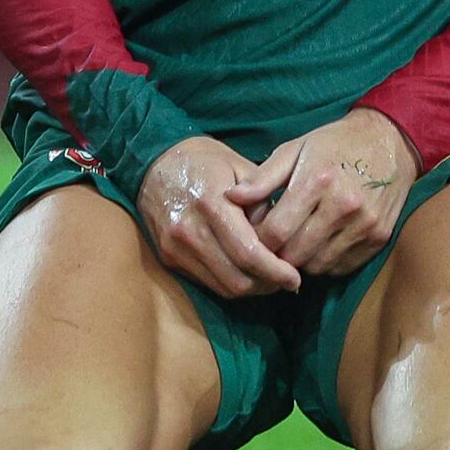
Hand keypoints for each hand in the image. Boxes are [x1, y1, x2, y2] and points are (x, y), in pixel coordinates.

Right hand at [137, 136, 300, 299]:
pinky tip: (244, 273)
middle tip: (286, 280)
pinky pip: (206, 282)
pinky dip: (229, 283)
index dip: (276, 271)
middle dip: (267, 285)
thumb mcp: (240, 167)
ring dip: (250, 289)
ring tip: (268, 279)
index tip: (295, 278)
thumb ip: (261, 202)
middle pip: (237, 279)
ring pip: (222, 287)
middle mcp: (189, 231)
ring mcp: (175, 248)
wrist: (154, 162)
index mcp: (211, 204)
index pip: (249, 253)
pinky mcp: (168, 258)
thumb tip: (279, 238)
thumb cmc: (204, 160)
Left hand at [229, 108, 416, 279]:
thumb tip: (230, 198)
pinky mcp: (379, 238)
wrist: (389, 141)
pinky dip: (326, 262)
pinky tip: (322, 243)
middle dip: (279, 254)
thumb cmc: (334, 144)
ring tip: (297, 242)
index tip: (254, 236)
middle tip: (273, 245)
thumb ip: (262, 177)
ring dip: (302, 261)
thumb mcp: (295, 149)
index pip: (276, 231)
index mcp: (317, 180)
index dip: (259, 240)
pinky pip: (341, 267)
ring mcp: (364, 224)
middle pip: (296, 254)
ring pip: (317, 266)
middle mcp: (343, 205)